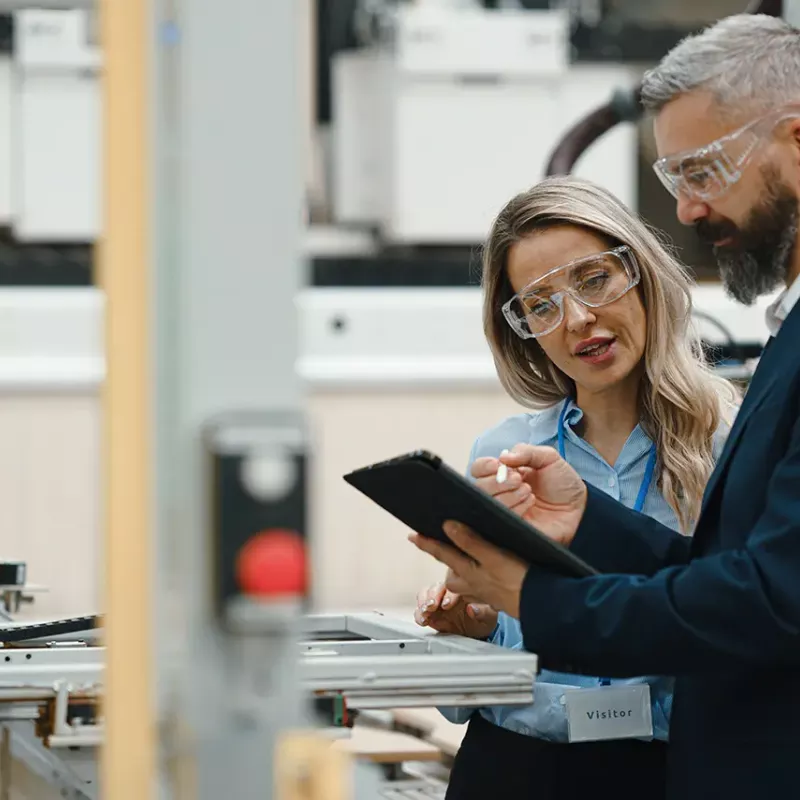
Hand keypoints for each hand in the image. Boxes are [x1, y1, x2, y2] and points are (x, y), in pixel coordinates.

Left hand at [409, 522, 527, 617]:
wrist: (542, 605)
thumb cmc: (519, 582)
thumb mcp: (493, 557)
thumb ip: (469, 542)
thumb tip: (447, 526)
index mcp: (467, 573)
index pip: (441, 554)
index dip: (426, 543)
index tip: (412, 536)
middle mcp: (472, 584)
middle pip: (451, 571)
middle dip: (446, 559)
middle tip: (442, 545)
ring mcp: (484, 591)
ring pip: (465, 579)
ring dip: (463, 569)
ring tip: (467, 557)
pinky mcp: (496, 595)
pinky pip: (479, 586)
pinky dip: (479, 577)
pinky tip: (489, 572)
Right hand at [414, 574, 497, 638]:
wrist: (476, 630)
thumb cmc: (484, 618)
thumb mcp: (489, 616)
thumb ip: (482, 612)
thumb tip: (472, 608)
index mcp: (464, 587)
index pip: (454, 585)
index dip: (449, 594)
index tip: (447, 604)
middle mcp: (449, 590)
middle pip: (437, 586)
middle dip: (433, 595)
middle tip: (432, 606)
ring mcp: (438, 599)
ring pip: (426, 593)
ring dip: (423, 602)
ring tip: (425, 612)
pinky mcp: (430, 611)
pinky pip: (420, 608)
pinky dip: (419, 613)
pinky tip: (422, 619)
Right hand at [473, 444, 586, 546]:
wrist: (581, 508)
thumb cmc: (562, 483)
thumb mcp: (548, 458)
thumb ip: (526, 452)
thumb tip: (503, 457)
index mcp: (503, 473)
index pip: (478, 469)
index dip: (484, 466)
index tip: (498, 465)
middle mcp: (499, 493)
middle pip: (478, 487)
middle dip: (496, 481)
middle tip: (517, 478)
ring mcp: (504, 512)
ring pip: (488, 504)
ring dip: (508, 494)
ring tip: (528, 490)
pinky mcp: (511, 528)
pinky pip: (502, 519)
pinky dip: (516, 508)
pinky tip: (531, 503)